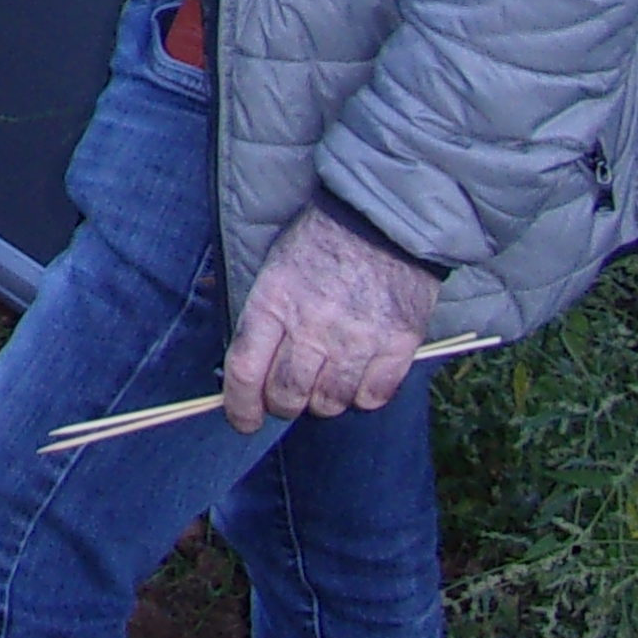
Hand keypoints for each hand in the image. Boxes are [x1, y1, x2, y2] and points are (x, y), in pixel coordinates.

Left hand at [222, 206, 440, 430]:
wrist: (383, 218)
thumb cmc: (322, 242)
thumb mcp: (275, 267)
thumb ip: (260, 317)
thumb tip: (244, 369)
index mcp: (274, 301)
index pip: (244, 370)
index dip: (239, 406)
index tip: (242, 419)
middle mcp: (313, 324)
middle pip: (287, 395)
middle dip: (281, 404)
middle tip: (287, 395)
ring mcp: (357, 337)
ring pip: (329, 402)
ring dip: (322, 400)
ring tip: (326, 377)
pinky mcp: (398, 343)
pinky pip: (372, 397)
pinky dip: (362, 395)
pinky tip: (359, 374)